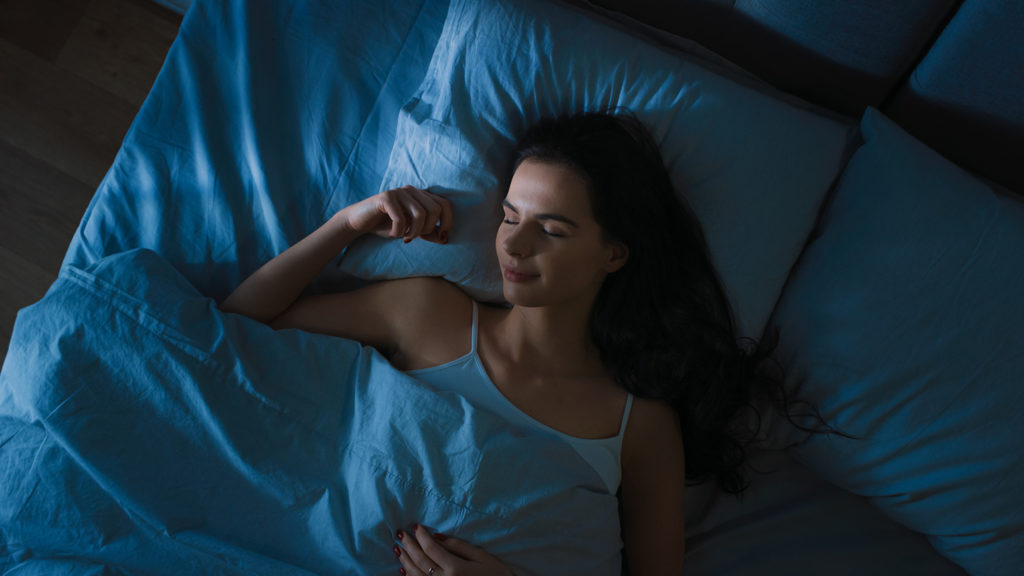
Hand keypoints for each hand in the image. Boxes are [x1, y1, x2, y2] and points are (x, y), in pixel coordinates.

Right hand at [343, 186, 452, 243]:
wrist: (359, 222)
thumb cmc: (386, 225)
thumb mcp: (411, 231)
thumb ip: (427, 233)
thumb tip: (445, 239)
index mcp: (421, 196)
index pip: (444, 204)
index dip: (447, 222)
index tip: (442, 237)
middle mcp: (412, 190)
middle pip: (434, 210)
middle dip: (428, 229)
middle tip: (414, 237)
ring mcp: (399, 191)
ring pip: (420, 214)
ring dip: (413, 232)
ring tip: (404, 237)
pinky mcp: (386, 197)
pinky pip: (401, 218)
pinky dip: (399, 231)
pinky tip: (393, 234)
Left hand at [394, 524, 513, 575]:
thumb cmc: (495, 575)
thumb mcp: (481, 557)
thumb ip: (459, 546)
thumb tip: (437, 536)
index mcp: (456, 569)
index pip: (431, 548)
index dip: (421, 536)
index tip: (415, 526)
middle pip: (420, 561)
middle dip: (409, 546)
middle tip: (400, 534)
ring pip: (415, 575)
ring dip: (405, 561)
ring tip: (398, 549)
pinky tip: (404, 570)